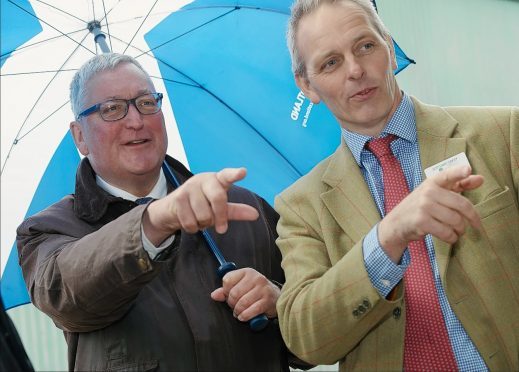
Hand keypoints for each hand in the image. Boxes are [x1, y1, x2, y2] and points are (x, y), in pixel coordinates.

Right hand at [142, 168, 258, 244]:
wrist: (172, 210)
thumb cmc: (200, 207)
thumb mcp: (220, 209)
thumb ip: (236, 211)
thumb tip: (255, 215)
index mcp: (216, 180)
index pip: (227, 175)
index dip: (234, 174)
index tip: (243, 172)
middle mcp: (203, 180)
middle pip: (218, 199)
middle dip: (220, 217)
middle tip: (221, 229)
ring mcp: (189, 188)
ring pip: (204, 215)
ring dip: (203, 224)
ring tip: (199, 218)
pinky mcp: (178, 199)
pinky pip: (191, 222)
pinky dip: (193, 228)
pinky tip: (189, 221)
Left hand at [210, 268, 279, 320]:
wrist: (276, 297)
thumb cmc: (256, 291)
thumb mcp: (241, 286)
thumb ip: (226, 290)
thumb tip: (214, 295)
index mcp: (247, 272)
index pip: (227, 280)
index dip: (225, 291)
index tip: (229, 296)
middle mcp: (255, 278)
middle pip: (234, 293)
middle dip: (232, 304)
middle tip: (234, 307)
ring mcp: (262, 289)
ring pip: (242, 303)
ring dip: (238, 311)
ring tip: (239, 313)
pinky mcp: (267, 300)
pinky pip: (251, 310)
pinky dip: (245, 316)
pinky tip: (243, 317)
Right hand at [378, 165, 483, 261]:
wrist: (396, 223)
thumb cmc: (420, 207)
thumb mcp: (435, 193)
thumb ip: (458, 185)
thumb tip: (481, 179)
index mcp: (432, 182)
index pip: (447, 175)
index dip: (458, 172)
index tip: (468, 169)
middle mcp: (428, 192)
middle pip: (462, 205)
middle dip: (472, 218)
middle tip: (475, 224)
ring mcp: (424, 207)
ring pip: (456, 220)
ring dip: (461, 230)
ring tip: (458, 231)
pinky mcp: (421, 222)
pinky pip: (446, 232)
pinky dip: (452, 238)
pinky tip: (450, 237)